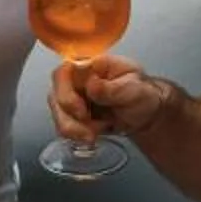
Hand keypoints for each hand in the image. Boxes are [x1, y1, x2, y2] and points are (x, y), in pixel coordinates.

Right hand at [50, 55, 171, 148]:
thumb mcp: (134, 89)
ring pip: (58, 115)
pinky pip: (63, 127)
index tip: (81, 111)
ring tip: (96, 134)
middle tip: (90, 130)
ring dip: (74, 130)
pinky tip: (94, 134)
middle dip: (70, 118)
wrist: (145, 114)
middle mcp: (77, 80)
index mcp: (91, 66)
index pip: (64, 72)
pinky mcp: (72, 115)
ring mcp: (72, 97)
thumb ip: (114, 88)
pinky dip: (77, 135)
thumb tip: (92, 84)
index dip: (66, 93)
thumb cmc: (142, 94)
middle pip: (55, 96)